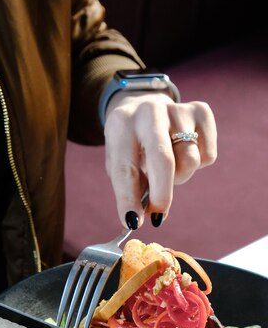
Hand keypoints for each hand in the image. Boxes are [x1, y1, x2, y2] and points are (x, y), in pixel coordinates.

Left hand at [104, 91, 216, 228]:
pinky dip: (198, 164)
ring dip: (180, 176)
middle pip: (163, 159)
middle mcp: (149, 111)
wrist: (144, 106)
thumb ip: (132, 189)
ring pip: (189, 161)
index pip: (124, 167)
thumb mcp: (120, 163)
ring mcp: (177, 109)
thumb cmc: (131, 145)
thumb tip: (149, 218)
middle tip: (157, 215)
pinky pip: (207, 155)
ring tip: (168, 170)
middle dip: (162, 193)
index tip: (132, 222)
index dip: (128, 198)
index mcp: (121, 125)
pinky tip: (183, 152)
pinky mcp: (202, 111)